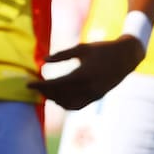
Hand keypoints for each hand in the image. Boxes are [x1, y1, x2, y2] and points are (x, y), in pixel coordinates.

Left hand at [27, 37, 145, 109]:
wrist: (126, 57)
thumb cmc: (102, 49)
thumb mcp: (82, 48)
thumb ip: (62, 55)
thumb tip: (44, 60)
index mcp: (83, 75)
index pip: (56, 85)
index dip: (40, 86)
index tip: (28, 84)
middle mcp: (88, 88)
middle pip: (60, 95)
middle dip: (45, 92)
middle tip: (34, 87)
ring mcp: (94, 95)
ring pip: (68, 104)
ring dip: (54, 100)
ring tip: (43, 92)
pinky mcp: (97, 97)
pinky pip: (78, 105)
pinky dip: (66, 104)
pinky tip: (57, 98)